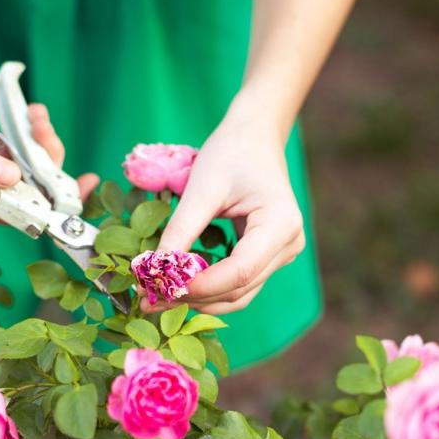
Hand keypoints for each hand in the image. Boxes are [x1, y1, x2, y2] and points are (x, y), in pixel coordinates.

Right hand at [0, 92, 97, 224]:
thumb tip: (15, 179)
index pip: (26, 213)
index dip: (59, 199)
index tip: (87, 183)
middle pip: (29, 192)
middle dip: (45, 158)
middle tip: (41, 120)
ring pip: (21, 176)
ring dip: (34, 146)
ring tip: (34, 113)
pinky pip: (8, 165)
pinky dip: (20, 144)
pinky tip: (24, 121)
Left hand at [153, 114, 305, 314]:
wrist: (254, 139)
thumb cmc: (231, 154)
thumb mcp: (202, 187)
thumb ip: (181, 229)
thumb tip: (154, 269)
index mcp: (281, 224)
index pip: (240, 270)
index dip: (202, 286)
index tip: (162, 288)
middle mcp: (288, 245)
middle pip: (240, 288)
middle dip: (194, 296)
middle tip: (149, 299)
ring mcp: (282, 255)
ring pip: (240, 294)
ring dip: (200, 300)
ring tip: (159, 297)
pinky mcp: (269, 258)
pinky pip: (239, 284)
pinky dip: (209, 290)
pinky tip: (179, 287)